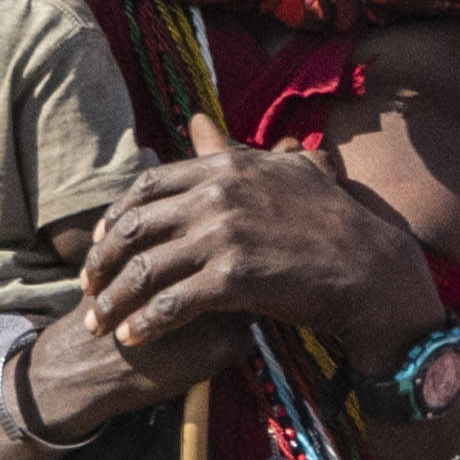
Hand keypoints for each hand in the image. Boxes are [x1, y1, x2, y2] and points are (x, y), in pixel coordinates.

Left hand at [83, 117, 427, 390]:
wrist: (371, 270)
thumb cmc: (333, 222)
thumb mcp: (285, 171)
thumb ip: (234, 149)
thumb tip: (198, 121)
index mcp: (225, 167)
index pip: (147, 187)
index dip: (116, 218)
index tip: (102, 244)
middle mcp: (218, 195)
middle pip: (135, 229)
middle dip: (102, 263)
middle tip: (88, 290)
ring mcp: (223, 236)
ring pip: (144, 270)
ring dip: (113, 301)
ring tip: (99, 323)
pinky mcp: (232, 278)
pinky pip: (171, 303)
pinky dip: (145, 323)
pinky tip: (133, 338)